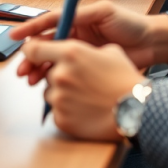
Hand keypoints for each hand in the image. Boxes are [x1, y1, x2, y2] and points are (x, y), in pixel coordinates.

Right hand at [11, 0, 167, 81]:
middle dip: (32, 56)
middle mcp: (76, 36)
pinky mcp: (87, 69)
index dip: (31, 29)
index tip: (15, 35)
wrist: (151, 43)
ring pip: (53, 62)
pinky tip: (47, 86)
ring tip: (31, 79)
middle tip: (23, 68)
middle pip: (47, 45)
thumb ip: (82, 15)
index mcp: (77, 19)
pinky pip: (66, 74)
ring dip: (39, 70)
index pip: (49, 23)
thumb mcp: (105, 12)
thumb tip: (61, 17)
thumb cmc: (131, 24)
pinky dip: (54, 80)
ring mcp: (81, 53)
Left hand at [22, 39, 144, 140]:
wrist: (136, 110)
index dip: (31, 51)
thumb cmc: (124, 79)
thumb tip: (73, 52)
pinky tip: (85, 109)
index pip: (33, 48)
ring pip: (50, 92)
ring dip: (62, 93)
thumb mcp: (108, 51)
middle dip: (58, 75)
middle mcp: (60, 73)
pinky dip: (67, 110)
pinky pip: (56, 111)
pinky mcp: (61, 119)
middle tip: (78, 80)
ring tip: (85, 96)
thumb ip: (83, 49)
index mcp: (70, 52)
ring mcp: (59, 98)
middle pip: (45, 72)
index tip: (31, 54)